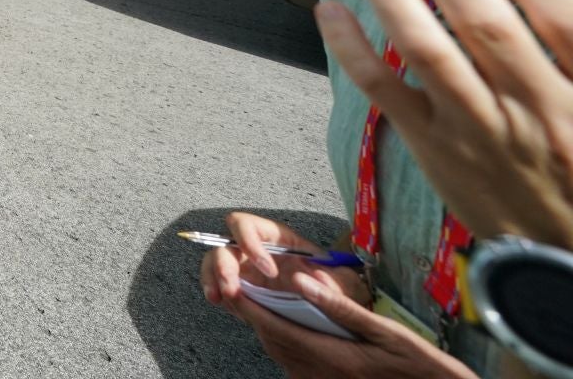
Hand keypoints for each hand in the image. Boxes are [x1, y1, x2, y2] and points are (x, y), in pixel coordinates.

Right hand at [199, 212, 366, 309]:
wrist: (328, 307)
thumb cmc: (334, 286)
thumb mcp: (344, 282)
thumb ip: (336, 281)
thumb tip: (317, 279)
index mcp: (274, 238)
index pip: (248, 225)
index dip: (251, 243)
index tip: (269, 271)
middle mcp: (253, 248)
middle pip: (224, 243)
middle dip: (224, 265)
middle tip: (232, 289)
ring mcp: (242, 267)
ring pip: (214, 261)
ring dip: (212, 277)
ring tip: (217, 297)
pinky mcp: (238, 286)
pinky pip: (215, 282)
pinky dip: (213, 290)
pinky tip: (220, 302)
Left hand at [230, 272, 474, 378]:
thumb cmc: (417, 363)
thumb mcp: (383, 330)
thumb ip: (338, 306)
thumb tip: (301, 280)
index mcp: (327, 355)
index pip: (272, 326)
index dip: (247, 304)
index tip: (232, 283)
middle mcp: (315, 373)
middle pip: (271, 340)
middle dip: (254, 313)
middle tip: (242, 285)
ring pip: (280, 353)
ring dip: (270, 328)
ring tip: (262, 301)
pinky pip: (294, 364)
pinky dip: (287, 343)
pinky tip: (293, 329)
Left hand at [315, 0, 572, 248]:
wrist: (561, 251)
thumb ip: (571, 49)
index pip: (569, 32)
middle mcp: (531, 114)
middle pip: (490, 32)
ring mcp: (475, 130)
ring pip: (430, 54)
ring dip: (396, 1)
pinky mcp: (432, 144)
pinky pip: (384, 89)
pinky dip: (352, 48)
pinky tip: (331, 11)